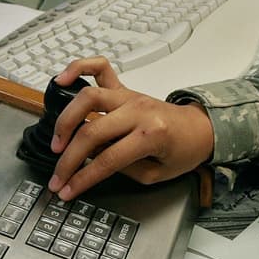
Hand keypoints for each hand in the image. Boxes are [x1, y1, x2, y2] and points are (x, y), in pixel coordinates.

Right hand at [47, 56, 214, 200]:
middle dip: (68, 158)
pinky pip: (100, 68)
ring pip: (88, 98)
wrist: (200, 130)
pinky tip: (62, 80)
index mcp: (152, 135)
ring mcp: (130, 96)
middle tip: (57, 176)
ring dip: (66, 120)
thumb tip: (90, 159)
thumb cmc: (183, 152)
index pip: (107, 160)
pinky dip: (79, 68)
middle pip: (92, 131)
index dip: (82, 178)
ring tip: (57, 141)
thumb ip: (121, 167)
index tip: (67, 190)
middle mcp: (139, 110)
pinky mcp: (125, 88)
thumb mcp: (155, 173)